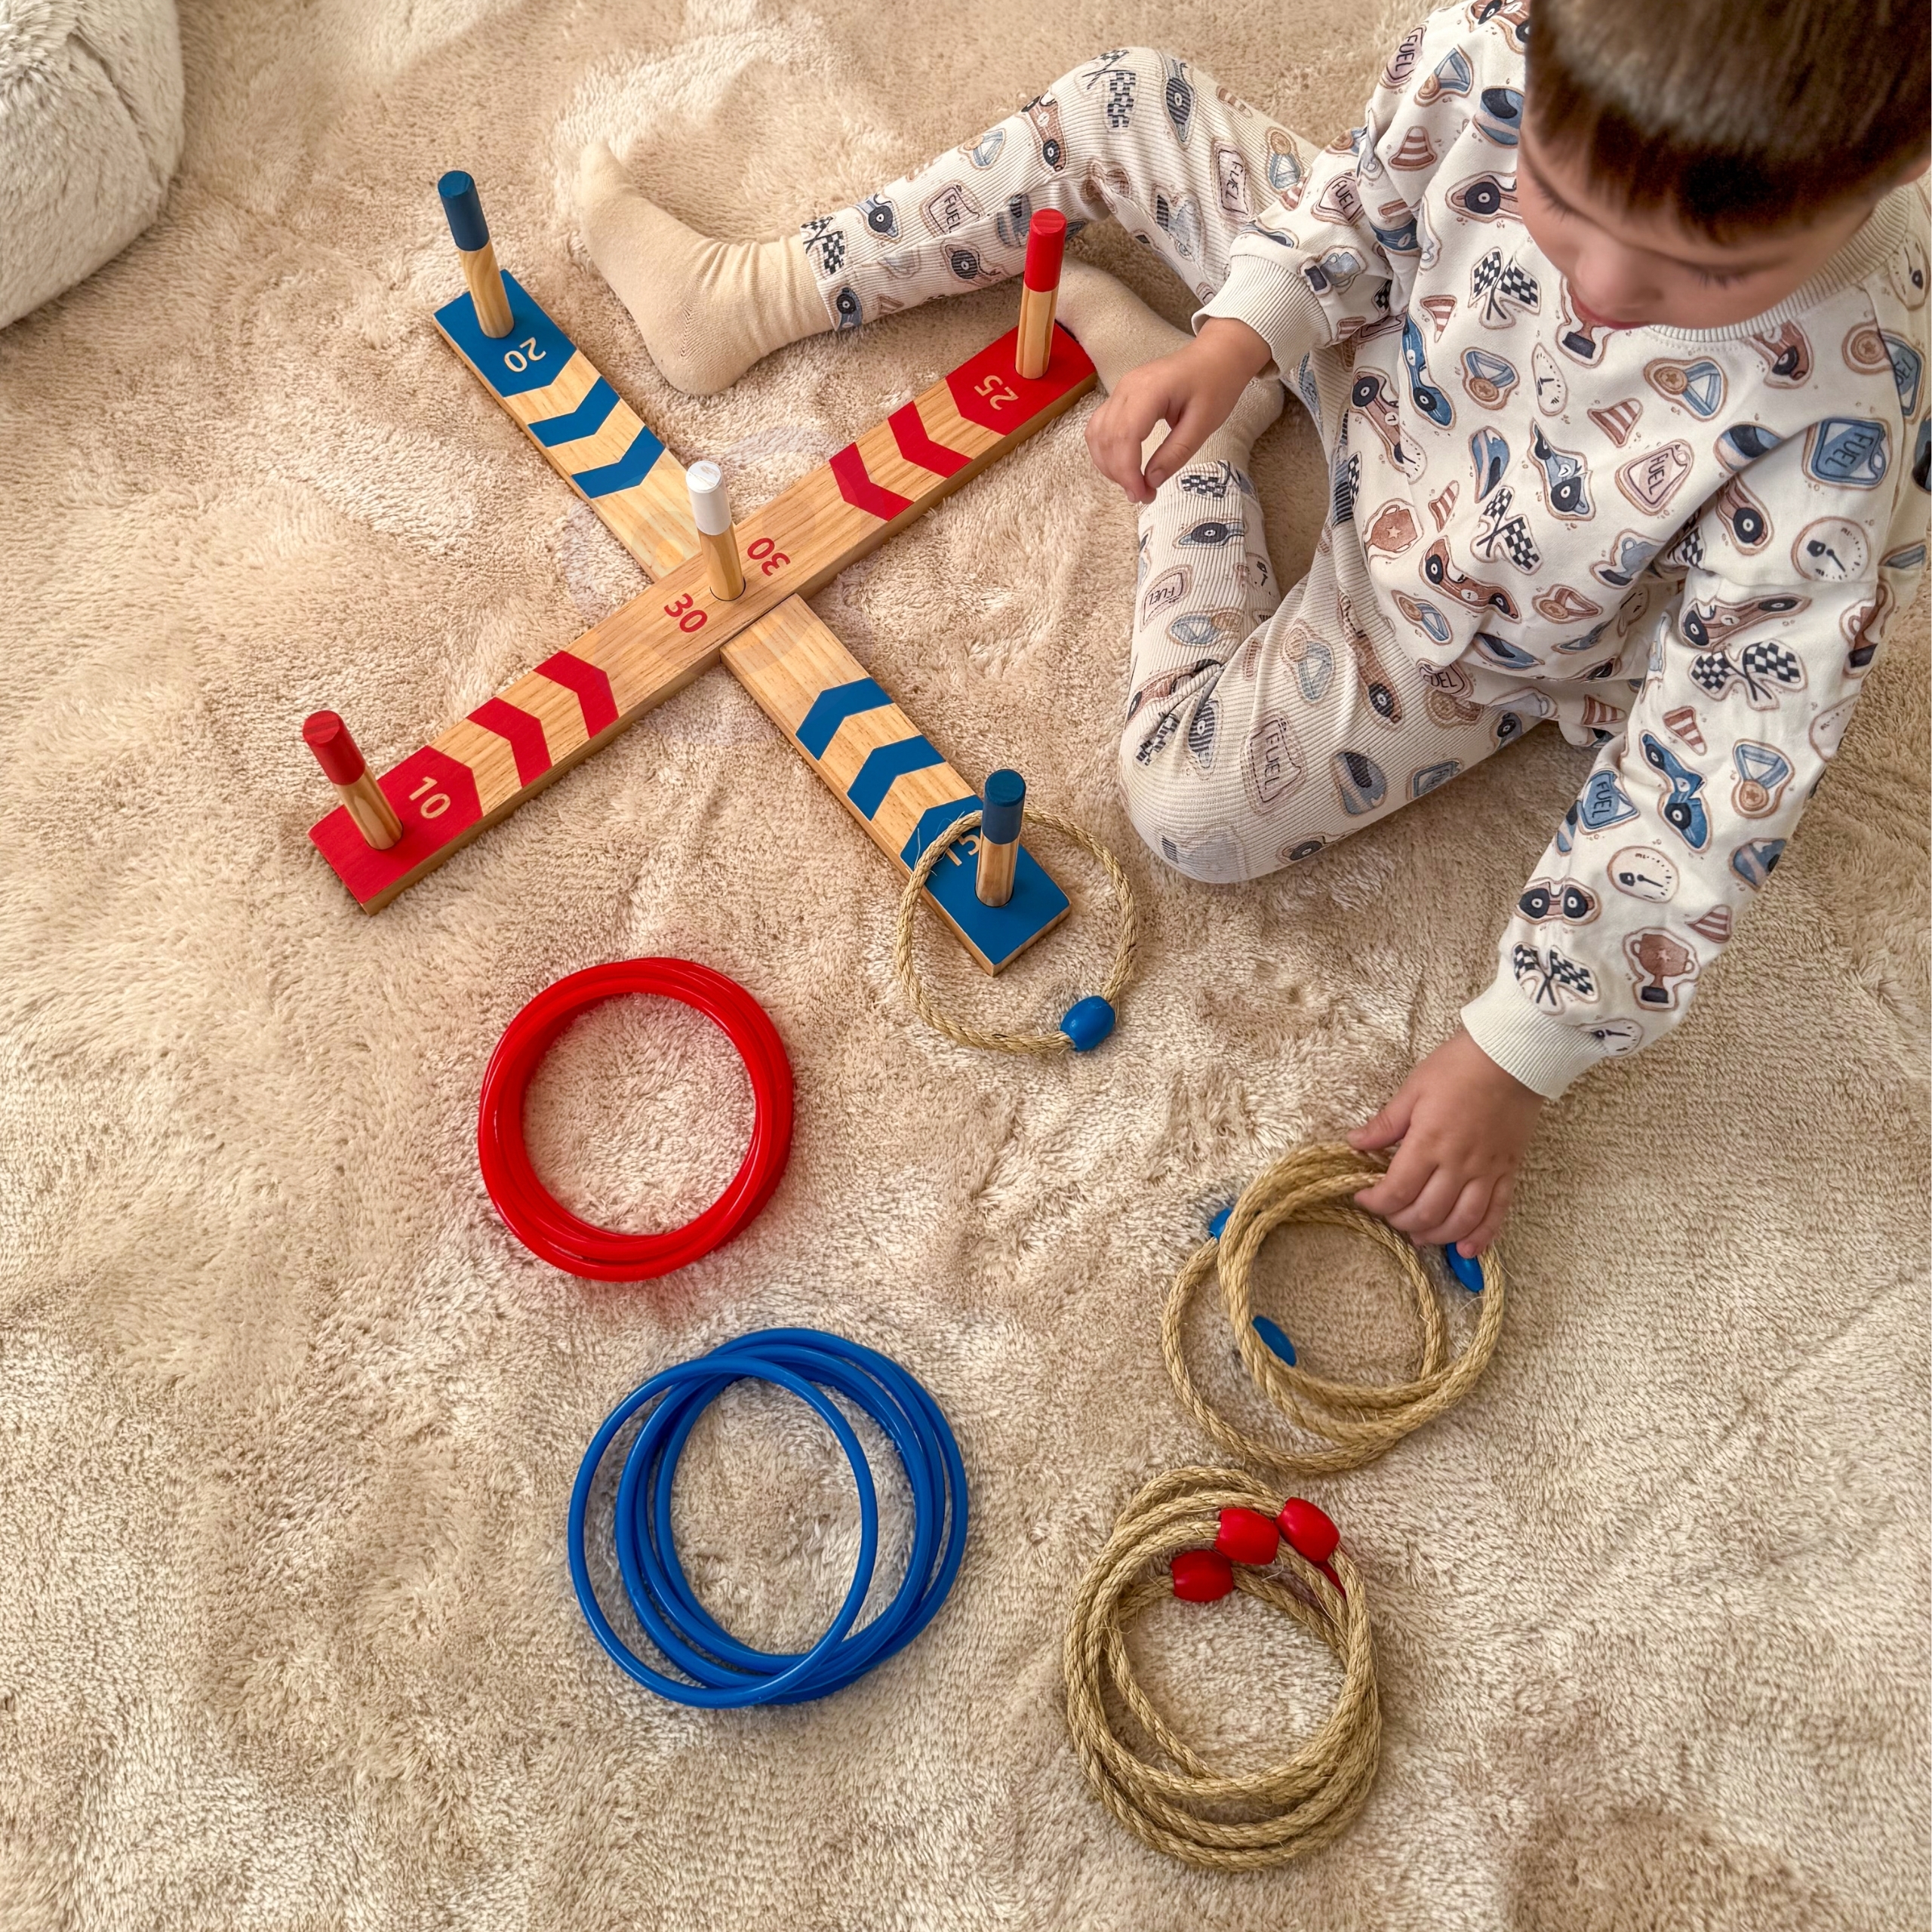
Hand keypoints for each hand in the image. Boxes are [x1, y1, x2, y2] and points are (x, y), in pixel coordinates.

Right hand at [1083, 318, 1272, 503]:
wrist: (1216, 356)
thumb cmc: (1215, 384)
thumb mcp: (1204, 424)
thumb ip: (1175, 453)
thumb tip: (1151, 481)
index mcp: (1150, 390)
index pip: (1124, 437)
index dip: (1127, 472)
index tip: (1142, 495)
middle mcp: (1127, 388)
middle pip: (1106, 438)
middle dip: (1119, 473)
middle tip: (1142, 495)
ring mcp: (1120, 390)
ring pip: (1097, 434)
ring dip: (1108, 465)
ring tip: (1133, 483)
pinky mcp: (1120, 396)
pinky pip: (1100, 427)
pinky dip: (1106, 451)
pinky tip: (1122, 466)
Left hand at [1347, 1028, 1543, 1256]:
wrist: (1513, 1056)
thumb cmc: (1459, 1066)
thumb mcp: (1413, 1088)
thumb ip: (1385, 1124)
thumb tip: (1354, 1144)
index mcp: (1429, 1142)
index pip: (1397, 1190)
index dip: (1375, 1202)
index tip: (1363, 1197)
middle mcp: (1458, 1164)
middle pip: (1426, 1212)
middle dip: (1401, 1221)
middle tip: (1389, 1213)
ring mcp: (1487, 1171)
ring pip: (1460, 1221)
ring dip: (1435, 1235)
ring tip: (1419, 1235)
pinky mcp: (1508, 1171)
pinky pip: (1496, 1213)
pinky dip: (1481, 1236)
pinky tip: (1465, 1249)